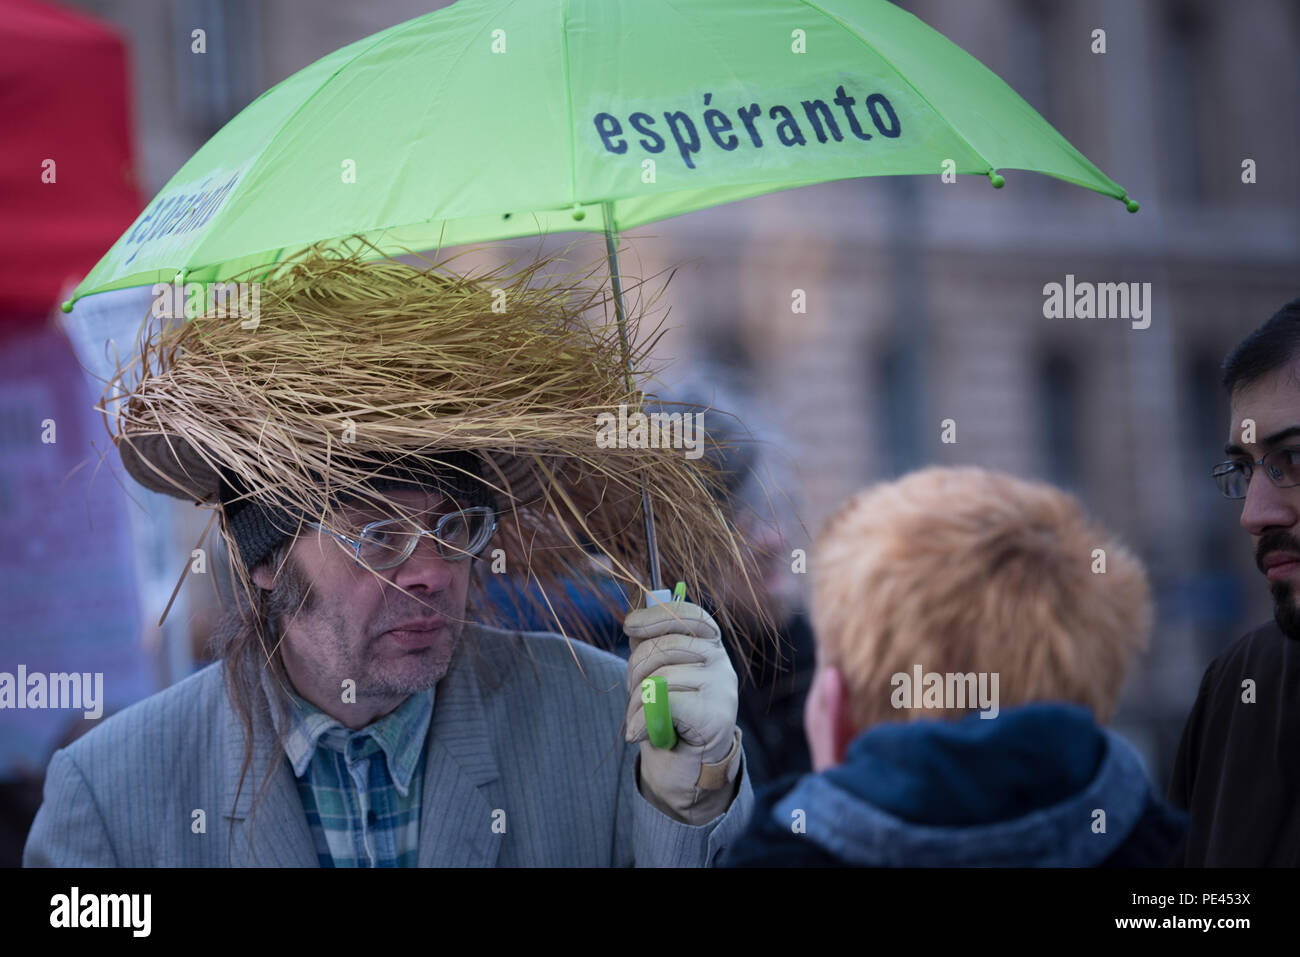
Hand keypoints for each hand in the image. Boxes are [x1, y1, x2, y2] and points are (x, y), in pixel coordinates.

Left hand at [624, 601, 742, 825]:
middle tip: (631, 690)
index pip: (689, 615)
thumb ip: (650, 644)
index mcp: (708, 643)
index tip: (629, 625)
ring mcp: (722, 686)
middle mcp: (720, 660)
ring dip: (636, 703)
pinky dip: (641, 721)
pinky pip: (665, 706)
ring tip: (638, 717)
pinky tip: (638, 733)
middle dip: (635, 670)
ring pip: (660, 680)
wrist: (690, 760)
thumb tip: (634, 619)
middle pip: (664, 647)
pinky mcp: (716, 715)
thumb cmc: (671, 709)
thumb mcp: (659, 672)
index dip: (656, 615)